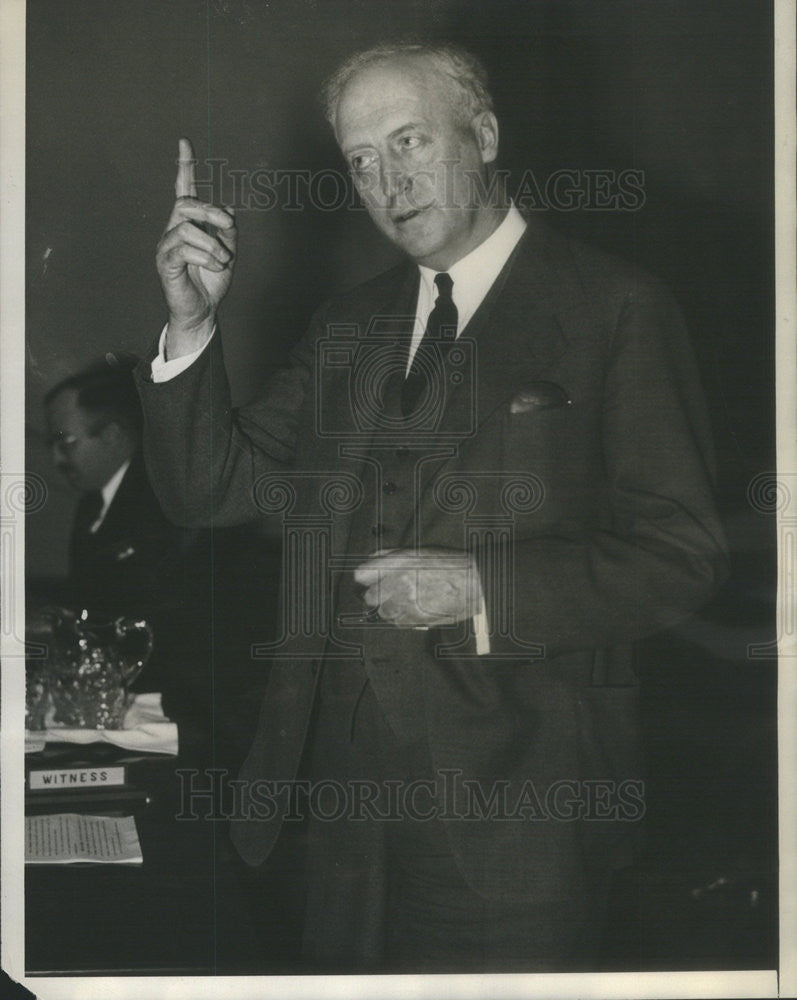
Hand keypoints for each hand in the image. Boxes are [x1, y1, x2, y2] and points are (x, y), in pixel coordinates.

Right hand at [156, 138, 236, 357]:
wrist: (202, 310)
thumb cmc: (212, 281)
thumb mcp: (228, 252)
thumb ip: (228, 231)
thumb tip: (228, 209)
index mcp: (188, 224)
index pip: (184, 190)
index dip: (185, 166)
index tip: (184, 142)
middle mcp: (173, 230)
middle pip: (186, 204)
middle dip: (210, 212)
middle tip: (229, 227)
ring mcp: (167, 246)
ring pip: (187, 228)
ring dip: (212, 244)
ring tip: (223, 260)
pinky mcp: (166, 263)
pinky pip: (184, 249)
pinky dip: (206, 257)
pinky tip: (215, 266)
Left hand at [353, 548, 482, 626]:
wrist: (475, 583)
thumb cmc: (450, 565)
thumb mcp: (420, 552)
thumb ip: (392, 555)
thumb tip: (373, 559)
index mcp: (398, 563)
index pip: (362, 574)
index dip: (366, 577)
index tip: (371, 579)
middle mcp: (398, 583)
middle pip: (370, 597)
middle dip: (379, 595)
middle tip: (393, 592)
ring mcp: (406, 603)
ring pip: (384, 612)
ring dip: (392, 608)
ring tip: (409, 601)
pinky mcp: (415, 619)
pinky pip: (398, 623)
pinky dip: (404, 618)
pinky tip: (417, 609)